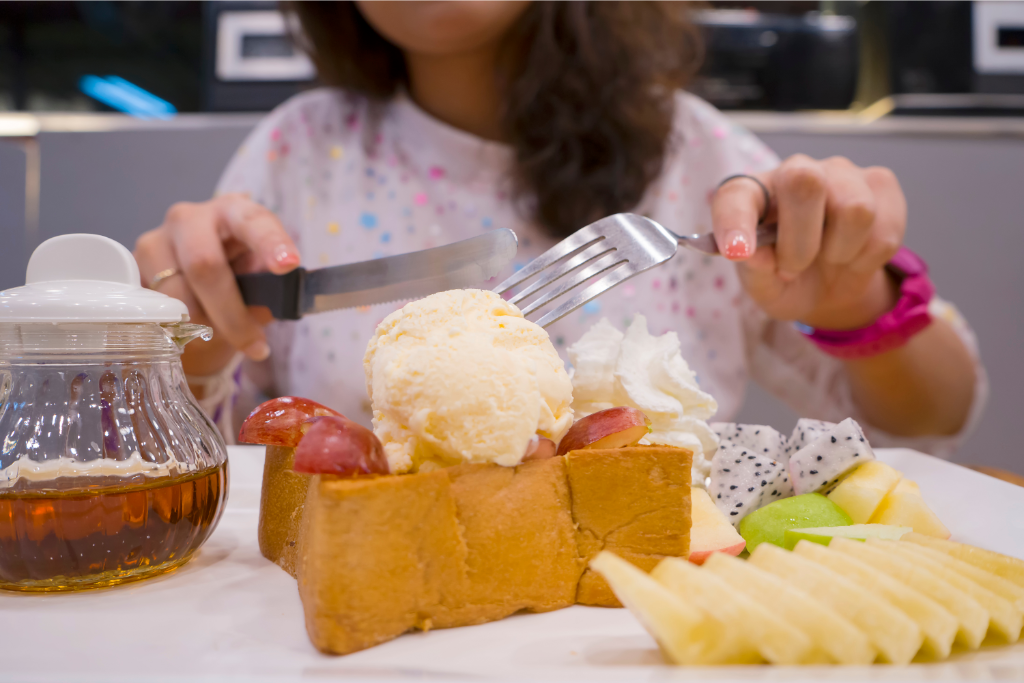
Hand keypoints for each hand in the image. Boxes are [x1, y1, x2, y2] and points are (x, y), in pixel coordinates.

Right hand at [134, 194, 299, 375]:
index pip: (253, 221)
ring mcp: (158, 238)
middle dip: (230, 313)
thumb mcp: (260, 280)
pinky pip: (153, 304)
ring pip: (175, 292)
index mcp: (235, 212)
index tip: (288, 264)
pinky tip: (189, 331)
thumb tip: (276, 306)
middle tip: (254, 344)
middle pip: (204, 264)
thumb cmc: (239, 278)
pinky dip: (177, 326)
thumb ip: (270, 289)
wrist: (197, 283)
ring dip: (202, 325)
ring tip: (221, 335)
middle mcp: (192, 217)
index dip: (271, 242)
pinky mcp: (134, 263)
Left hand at [712, 155, 905, 329]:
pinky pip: (885, 228)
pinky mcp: (880, 183)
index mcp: (752, 194)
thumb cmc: (785, 278)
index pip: (736, 195)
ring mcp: (841, 172)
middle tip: (792, 269)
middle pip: (805, 182)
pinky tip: (854, 253)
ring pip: (856, 209)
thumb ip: (755, 272)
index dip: (735, 221)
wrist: (830, 286)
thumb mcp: (764, 287)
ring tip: (829, 258)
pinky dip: (869, 258)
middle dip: (801, 242)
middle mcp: (795, 170)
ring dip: (840, 252)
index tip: (737, 253)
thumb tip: (753, 255)